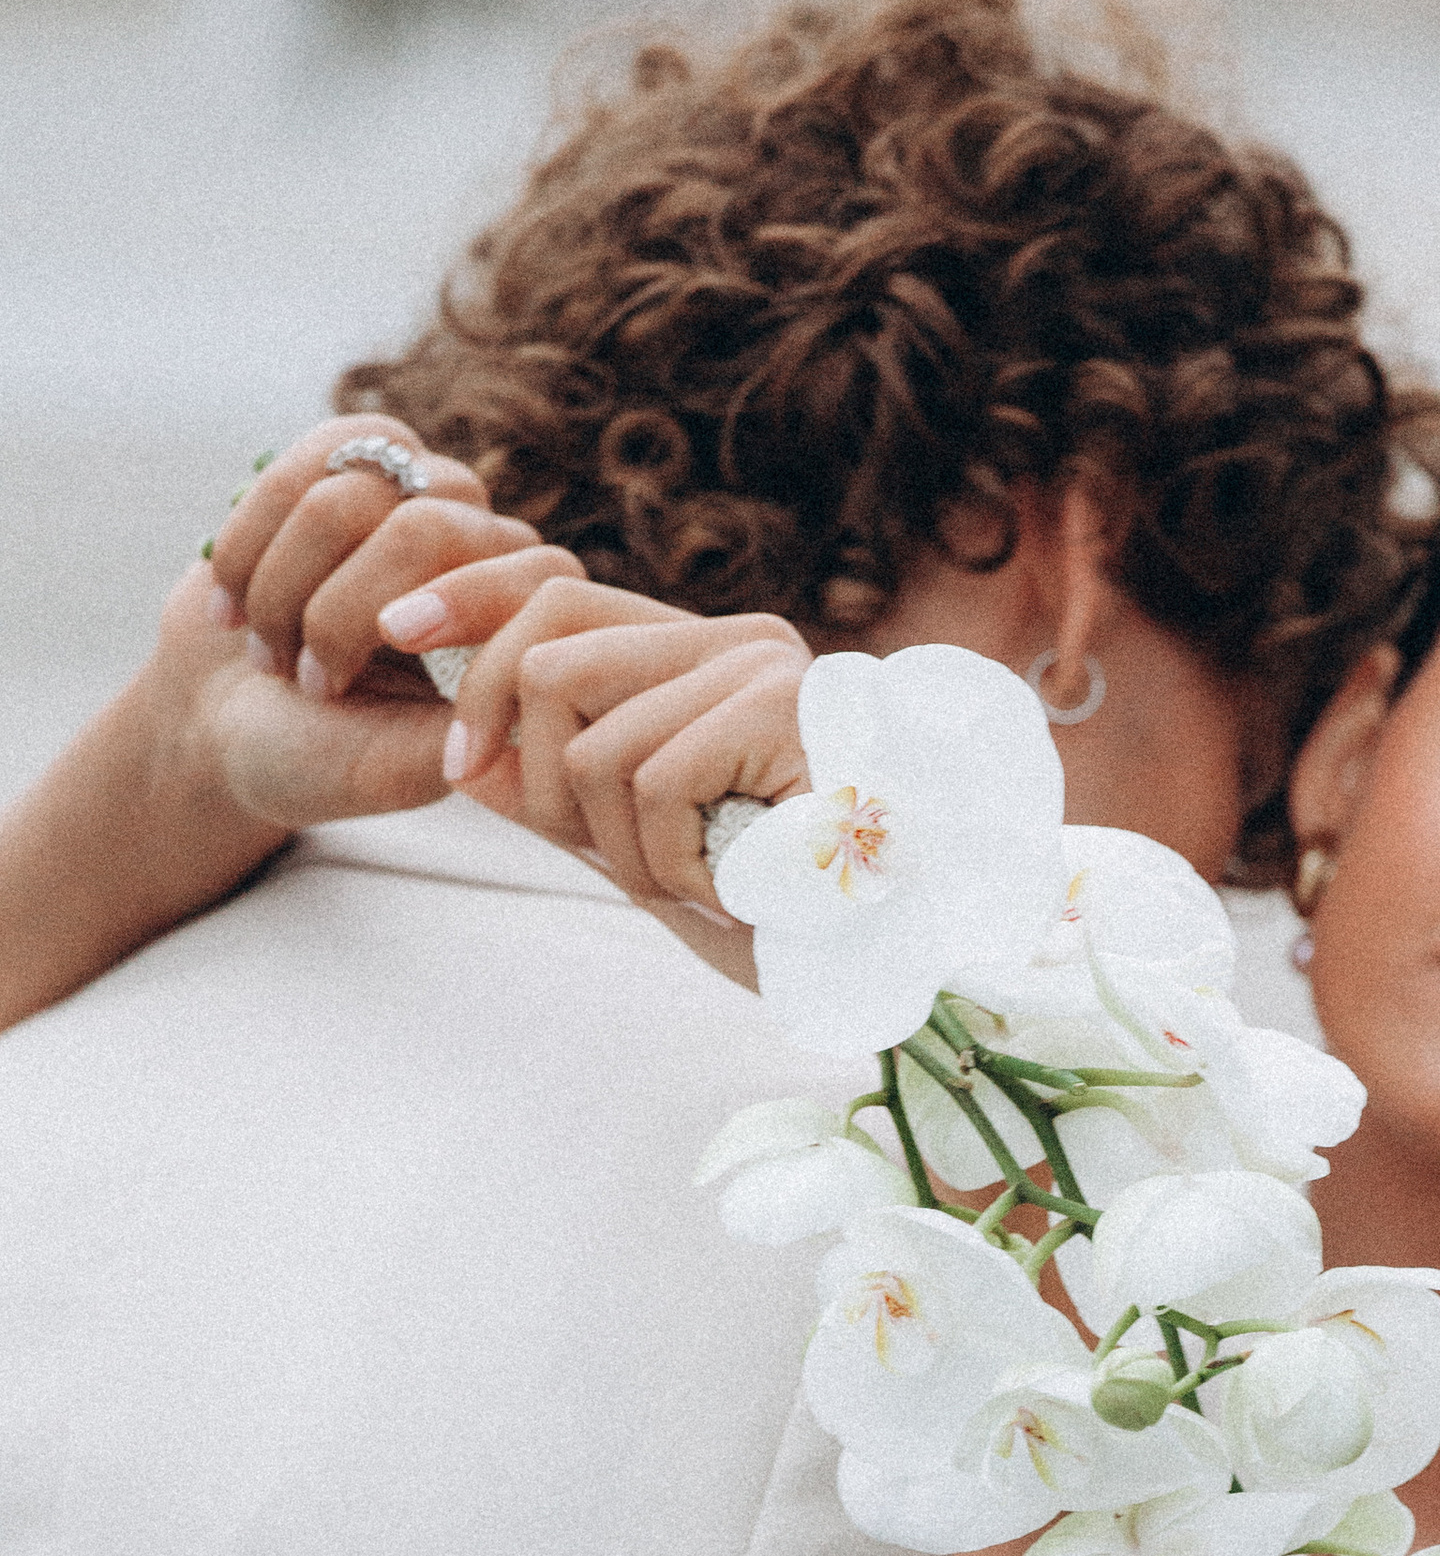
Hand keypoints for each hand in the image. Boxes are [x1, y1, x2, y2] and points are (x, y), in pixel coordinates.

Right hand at [195, 414, 577, 830]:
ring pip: (346, 494)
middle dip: (337, 612)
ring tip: (268, 655)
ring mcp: (419, 497)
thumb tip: (499, 707)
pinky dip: (249, 535)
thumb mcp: (385, 769)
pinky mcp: (353, 464)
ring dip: (281, 584)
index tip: (391, 646)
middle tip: (305, 684)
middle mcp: (485, 554)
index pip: (530, 577)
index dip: (458, 603)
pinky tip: (233, 601)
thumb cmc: (314, 758)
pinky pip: (308, 457)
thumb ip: (449, 738)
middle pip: (424, 528)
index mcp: (520, 630)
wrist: (222, 727)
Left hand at [389, 559, 812, 907]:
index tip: (415, 684)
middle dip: (541, 784)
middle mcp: (733, 640)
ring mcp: (761, 667)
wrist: (907, 957)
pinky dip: (671, 860)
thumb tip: (464, 759)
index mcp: (701, 657)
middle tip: (609, 858)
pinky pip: (649, 783)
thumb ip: (565, 802)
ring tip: (697, 882)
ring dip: (623, 847)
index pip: (553, 597)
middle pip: (548, 662)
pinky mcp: (780, 709)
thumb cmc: (792, 914)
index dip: (471, 629)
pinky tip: (730, 885)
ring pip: (592, 743)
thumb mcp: (648, 853)